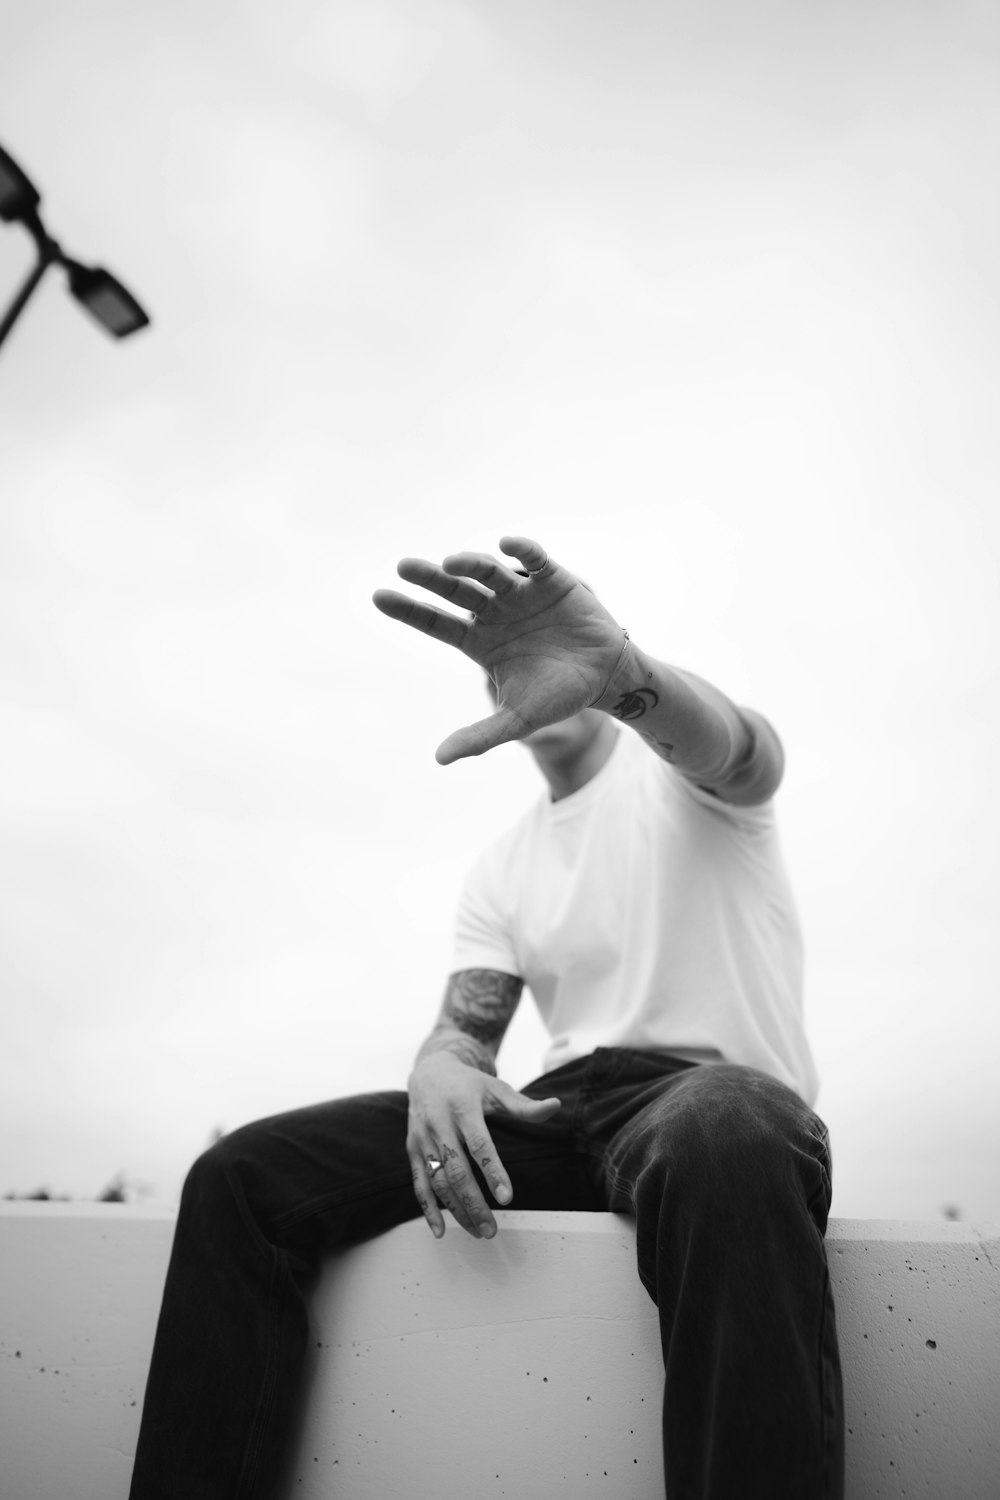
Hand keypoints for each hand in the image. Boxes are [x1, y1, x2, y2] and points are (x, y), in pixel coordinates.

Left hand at [372, 534, 623, 762]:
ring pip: (489, 573)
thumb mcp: (518, 720)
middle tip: (403, 566)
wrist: (608, 680)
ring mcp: (521, 595)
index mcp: (479, 642)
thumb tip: (439, 760)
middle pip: (455, 592)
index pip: (436, 623)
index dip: (408, 611)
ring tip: (453, 562)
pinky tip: (507, 542)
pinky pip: (534, 560)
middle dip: (431, 579)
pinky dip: (522, 549)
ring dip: (471, 564)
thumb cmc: (560, 697)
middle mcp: (494, 613)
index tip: (377, 597)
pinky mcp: (552, 580)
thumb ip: (480, 736)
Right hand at [407, 1052, 561, 1239]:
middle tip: (491, 1230)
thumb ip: (524, 1105)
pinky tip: (440, 1230)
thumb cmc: (469, 1085)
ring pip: (438, 1181)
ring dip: (456, 1210)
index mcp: (463, 1108)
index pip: (479, 1144)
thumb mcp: (496, 1089)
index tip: (507, 1198)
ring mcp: (423, 1139)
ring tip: (477, 1231)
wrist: (429, 1072)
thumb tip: (556, 1107)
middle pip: (456, 1170)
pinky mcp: (412, 1149)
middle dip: (473, 1203)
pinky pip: (419, 1183)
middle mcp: (440, 1124)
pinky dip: (427, 1208)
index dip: (493, 1171)